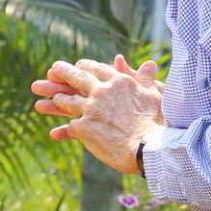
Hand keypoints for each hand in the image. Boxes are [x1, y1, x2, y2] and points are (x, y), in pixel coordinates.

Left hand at [31, 55, 163, 173]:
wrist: (153, 148)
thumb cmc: (160, 122)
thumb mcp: (155, 95)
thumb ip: (146, 78)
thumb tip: (149, 62)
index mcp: (119, 81)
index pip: (96, 68)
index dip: (84, 67)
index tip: (77, 66)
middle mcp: (102, 91)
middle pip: (76, 77)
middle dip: (61, 72)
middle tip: (52, 70)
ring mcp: (91, 108)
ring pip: (67, 101)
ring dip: (58, 100)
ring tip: (51, 100)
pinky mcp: (84, 128)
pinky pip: (69, 127)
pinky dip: (62, 131)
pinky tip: (54, 134)